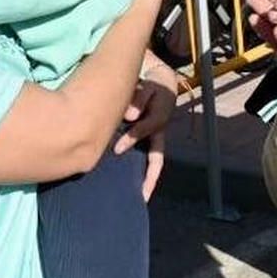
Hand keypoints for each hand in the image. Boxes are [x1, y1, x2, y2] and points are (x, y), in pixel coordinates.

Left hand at [117, 72, 177, 199]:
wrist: (159, 80)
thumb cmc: (152, 84)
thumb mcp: (150, 87)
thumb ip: (140, 98)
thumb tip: (129, 117)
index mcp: (159, 119)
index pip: (148, 131)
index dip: (132, 139)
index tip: (117, 149)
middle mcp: (158, 133)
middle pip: (156, 159)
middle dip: (150, 179)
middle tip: (141, 198)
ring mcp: (153, 138)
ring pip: (151, 161)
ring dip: (145, 178)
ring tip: (135, 197)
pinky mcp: (147, 138)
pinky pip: (145, 157)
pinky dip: (139, 170)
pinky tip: (125, 181)